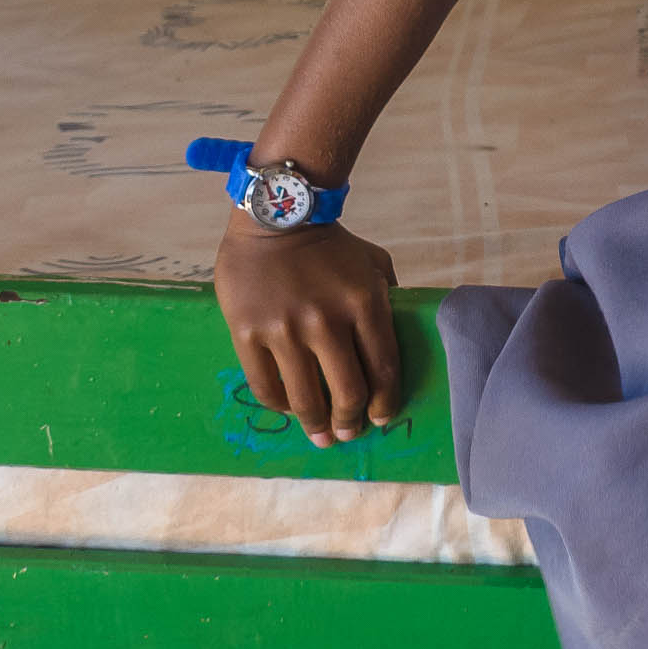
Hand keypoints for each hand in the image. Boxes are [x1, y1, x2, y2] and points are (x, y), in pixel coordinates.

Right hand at [215, 214, 402, 447]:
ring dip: (316, 424)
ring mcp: (285, 329)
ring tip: (320, 435)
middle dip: (350, 422)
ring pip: (305, 398)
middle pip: (347, 392)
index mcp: (364, 304)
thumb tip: (399, 339)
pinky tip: (288, 408)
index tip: (381, 418)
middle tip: (348, 433)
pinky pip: (265, 385)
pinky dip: (280, 406)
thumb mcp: (374, 262)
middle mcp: (327, 322)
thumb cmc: (331, 243)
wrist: (277, 213)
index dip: (384, 403)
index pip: (382, 370)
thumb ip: (390, 298)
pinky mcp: (248, 332)